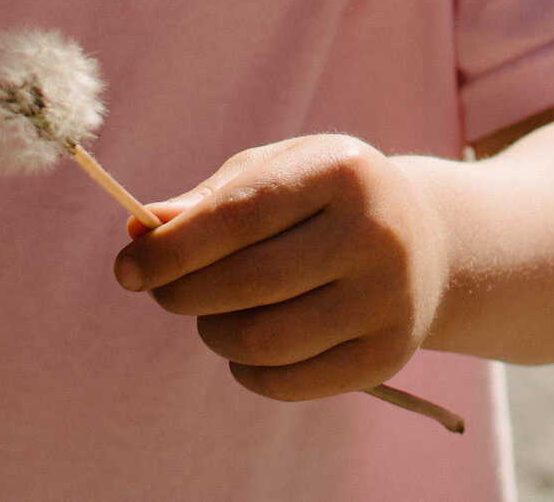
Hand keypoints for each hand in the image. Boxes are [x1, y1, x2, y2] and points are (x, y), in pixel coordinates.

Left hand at [111, 135, 451, 401]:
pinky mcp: (387, 354)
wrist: (427, 241)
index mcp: (343, 172)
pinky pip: (288, 382)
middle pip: (247, 283)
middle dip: (182, 293)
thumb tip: (139, 232)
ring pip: (263, 340)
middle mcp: (375, 233)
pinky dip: (246, 370)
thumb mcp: (278, 173)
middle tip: (162, 292)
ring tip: (213, 314)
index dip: (172, 248)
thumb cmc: (326, 200)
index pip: (239, 216)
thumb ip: (209, 200)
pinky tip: (246, 345)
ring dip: (213, 333)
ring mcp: (388, 298)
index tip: (126, 267)